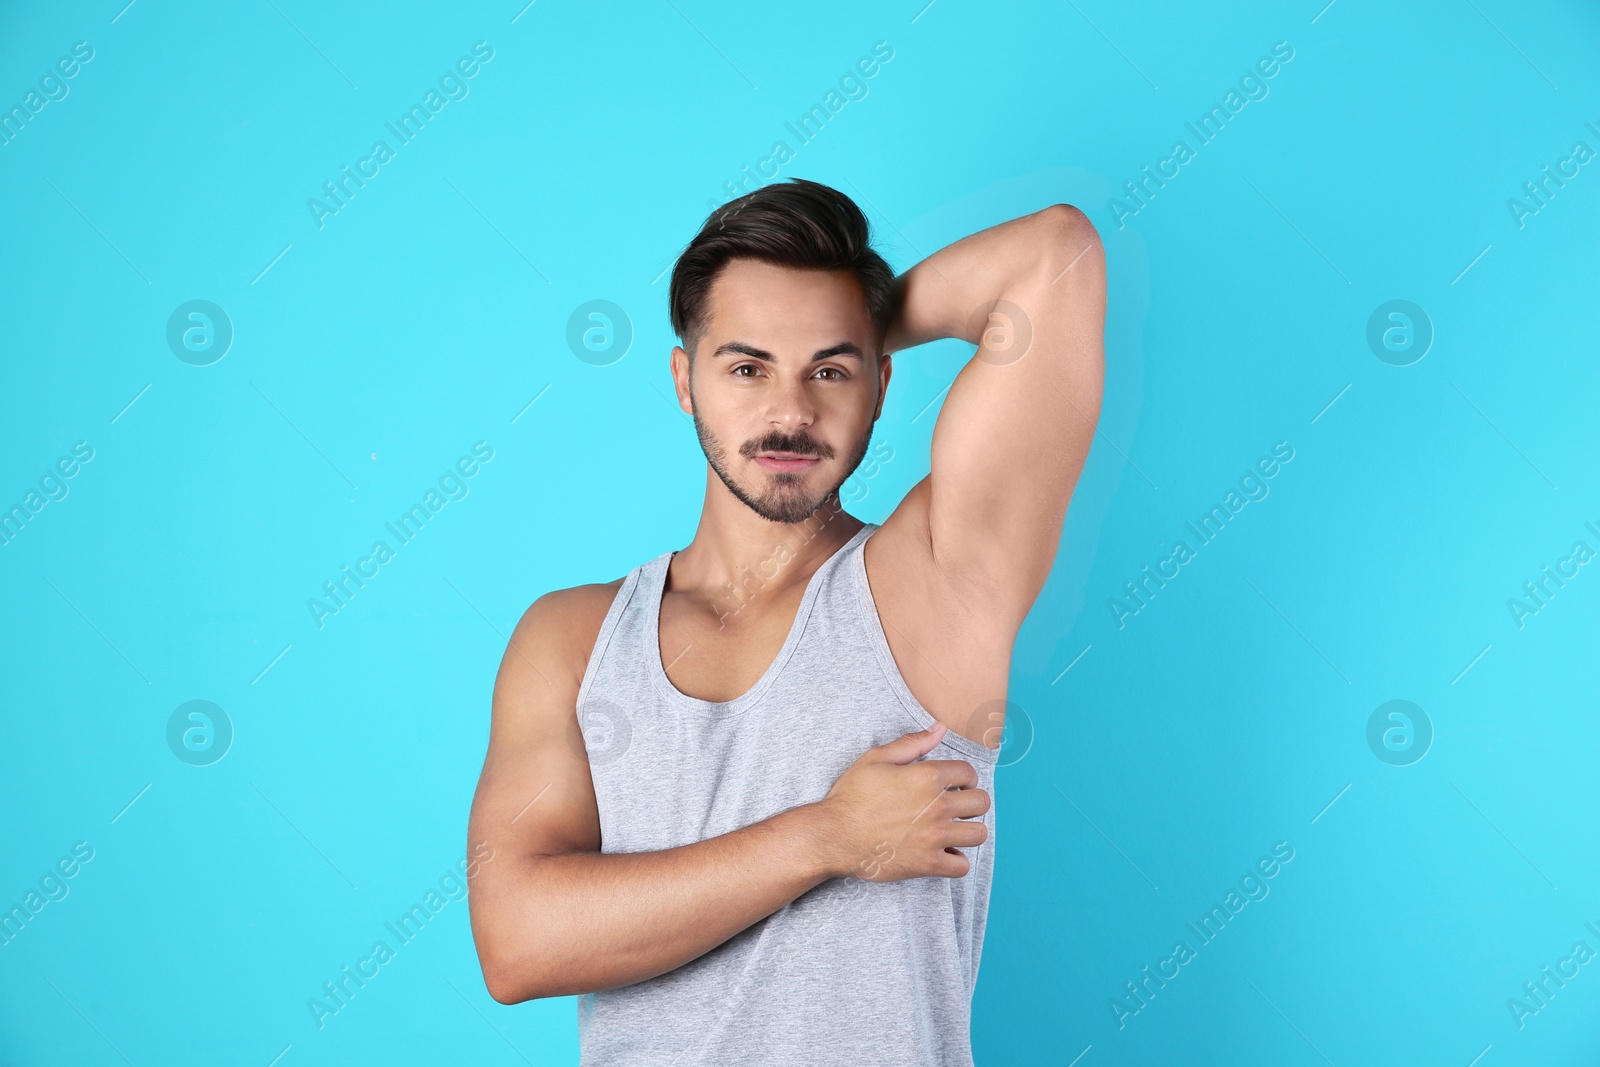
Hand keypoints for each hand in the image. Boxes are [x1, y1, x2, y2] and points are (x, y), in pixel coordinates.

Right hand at [814, 722, 989, 880]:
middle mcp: (937, 806)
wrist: (833, 835)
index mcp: (927, 776)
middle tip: (957, 806)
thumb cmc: (851, 796)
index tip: (955, 784)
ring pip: (978, 834)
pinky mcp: (927, 864)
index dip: (964, 777)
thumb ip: (913, 743)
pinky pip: (962, 867)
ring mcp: (934, 837)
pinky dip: (957, 861)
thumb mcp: (876, 759)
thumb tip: (940, 728)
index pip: (969, 773)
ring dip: (969, 830)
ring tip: (954, 829)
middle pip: (981, 803)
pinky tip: (944, 853)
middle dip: (972, 801)